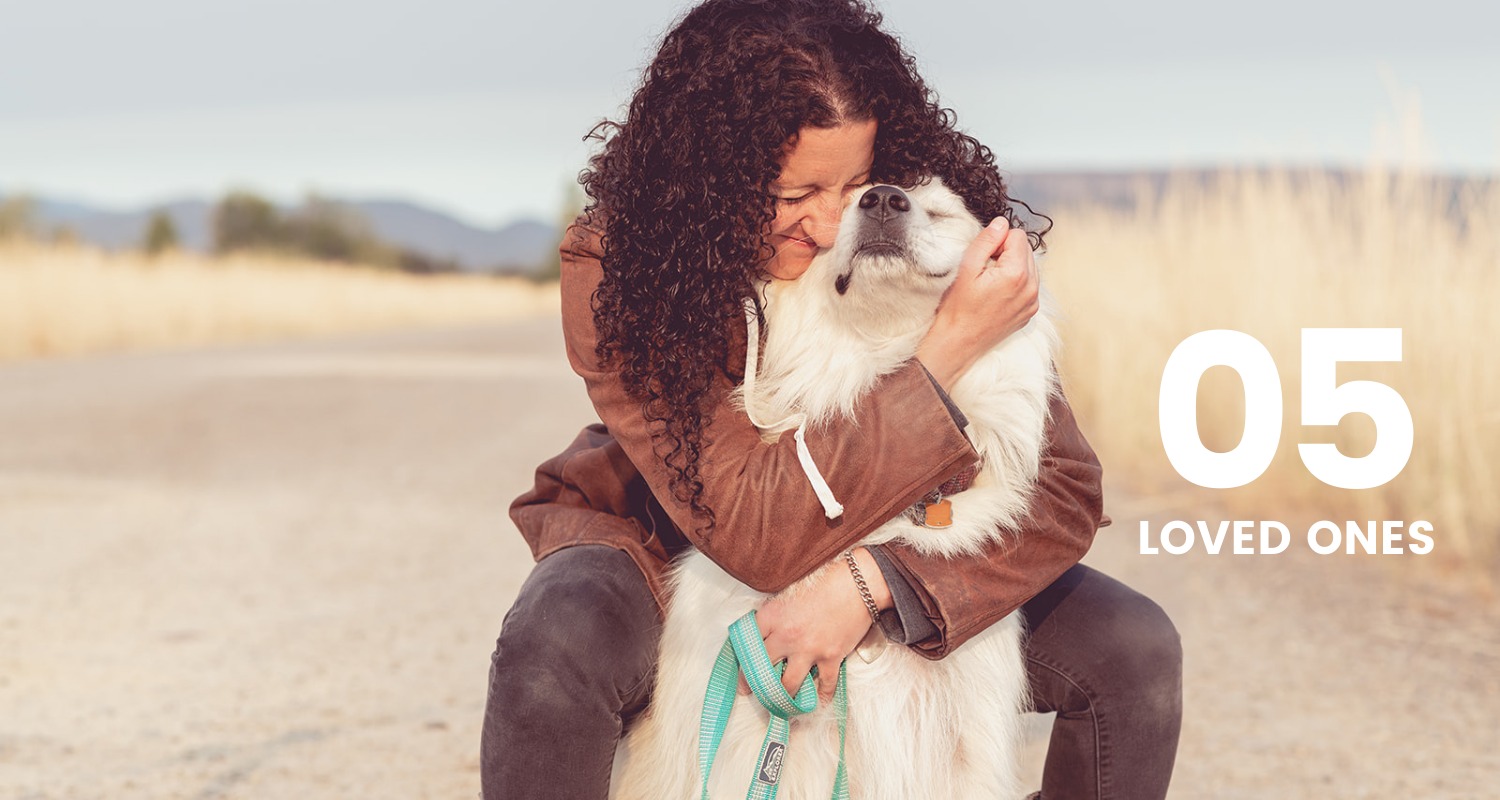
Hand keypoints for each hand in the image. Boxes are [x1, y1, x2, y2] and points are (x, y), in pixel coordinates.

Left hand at [738, 547, 891, 700]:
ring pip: (788, 685)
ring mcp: (809, 649)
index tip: (742, 671)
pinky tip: (819, 702)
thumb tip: (765, 630)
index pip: (748, 644)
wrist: (858, 582)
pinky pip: (824, 685)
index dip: (743, 660)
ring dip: (784, 697)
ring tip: (782, 704)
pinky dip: (823, 696)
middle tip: (753, 692)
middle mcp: (786, 635)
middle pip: (763, 668)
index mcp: (772, 616)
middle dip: (756, 684)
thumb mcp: (789, 591)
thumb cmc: (825, 581)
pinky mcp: (831, 657)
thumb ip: (775, 613)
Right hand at [917, 218, 1038, 390]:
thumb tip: (1001, 223)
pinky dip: (1016, 283)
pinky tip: (997, 294)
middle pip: (1026, 250)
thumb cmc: (958, 308)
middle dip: (1007, 253)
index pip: (1018, 236)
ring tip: (991, 282)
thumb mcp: (966, 268)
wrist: (958, 342)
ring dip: (1013, 267)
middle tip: (986, 270)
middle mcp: (1031, 288)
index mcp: (1017, 274)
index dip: (998, 241)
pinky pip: (1029, 285)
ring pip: (1030, 267)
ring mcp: (1033, 302)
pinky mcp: (1030, 312)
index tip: (984, 257)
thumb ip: (986, 241)